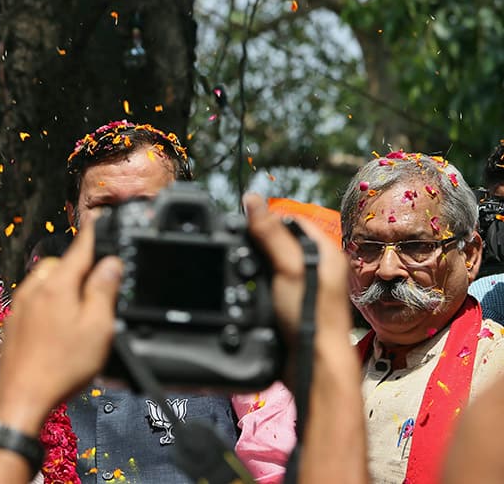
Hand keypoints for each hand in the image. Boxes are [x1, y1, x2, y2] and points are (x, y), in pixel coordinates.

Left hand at [0, 219, 122, 435]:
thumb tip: (110, 262)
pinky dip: (50, 307)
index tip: (99, 216)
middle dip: (80, 270)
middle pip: (62, 265)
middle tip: (98, 294)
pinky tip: (59, 333)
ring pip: (47, 283)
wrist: (22, 398)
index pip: (80, 246)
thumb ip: (104, 290)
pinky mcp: (14, 323)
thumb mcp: (98, 327)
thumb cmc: (61, 366)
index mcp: (57, 284)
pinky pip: (36, 302)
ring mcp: (20, 305)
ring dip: (63, 289)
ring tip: (79, 319)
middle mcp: (34, 288)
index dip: (93, 231)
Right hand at [243, 193, 354, 366]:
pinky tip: (248, 290)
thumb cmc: (310, 316)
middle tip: (241, 251)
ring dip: (255, 266)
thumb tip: (252, 201)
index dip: (266, 220)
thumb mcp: (288, 267)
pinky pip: (269, 285)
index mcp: (325, 252)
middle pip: (279, 241)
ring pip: (272, 264)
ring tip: (244, 272)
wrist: (312, 364)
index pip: (290, 220)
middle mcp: (317, 267)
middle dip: (258, 244)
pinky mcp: (292, 305)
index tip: (244, 226)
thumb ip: (270, 232)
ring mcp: (304, 287)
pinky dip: (256, 285)